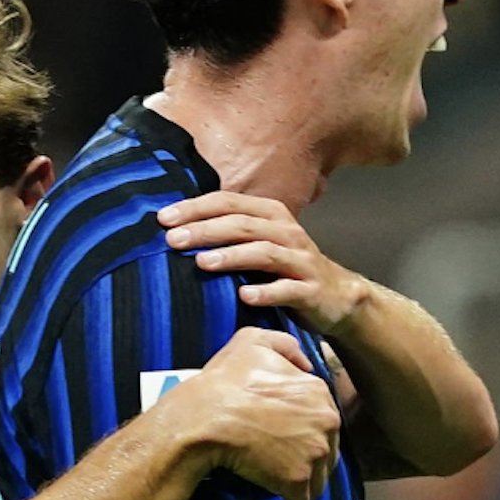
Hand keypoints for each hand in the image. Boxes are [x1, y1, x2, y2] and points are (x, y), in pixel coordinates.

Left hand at [159, 191, 367, 335]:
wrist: (336, 296)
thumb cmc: (286, 268)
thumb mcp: (260, 242)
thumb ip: (228, 232)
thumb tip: (174, 228)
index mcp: (270, 214)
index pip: (228, 203)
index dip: (195, 208)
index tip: (163, 219)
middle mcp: (287, 232)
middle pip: (242, 225)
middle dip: (205, 230)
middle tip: (173, 240)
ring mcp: (301, 261)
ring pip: (264, 252)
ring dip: (232, 256)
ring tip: (202, 263)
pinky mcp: (311, 291)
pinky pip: (288, 290)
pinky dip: (266, 292)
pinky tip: (244, 297)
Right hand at [161, 327, 340, 499]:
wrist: (205, 418)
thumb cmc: (225, 381)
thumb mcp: (253, 341)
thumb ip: (284, 344)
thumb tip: (304, 361)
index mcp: (317, 389)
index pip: (321, 412)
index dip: (304, 424)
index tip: (289, 435)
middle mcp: (325, 420)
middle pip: (325, 445)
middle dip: (308, 454)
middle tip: (285, 461)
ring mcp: (314, 453)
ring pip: (317, 475)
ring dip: (302, 483)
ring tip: (282, 487)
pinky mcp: (297, 481)